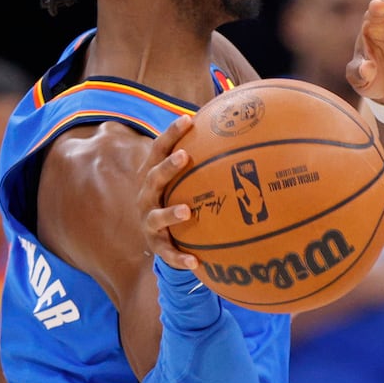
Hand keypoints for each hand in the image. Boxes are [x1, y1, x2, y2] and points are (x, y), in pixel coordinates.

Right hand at [138, 114, 198, 270]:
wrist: (159, 238)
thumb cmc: (176, 198)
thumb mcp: (183, 180)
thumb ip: (201, 160)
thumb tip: (236, 133)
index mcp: (152, 178)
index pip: (157, 151)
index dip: (170, 135)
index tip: (187, 120)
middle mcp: (147, 197)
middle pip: (153, 178)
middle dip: (167, 167)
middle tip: (185, 157)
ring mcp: (149, 222)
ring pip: (157, 217)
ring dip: (171, 213)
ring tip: (188, 211)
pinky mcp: (157, 246)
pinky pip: (168, 253)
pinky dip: (180, 258)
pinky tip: (196, 263)